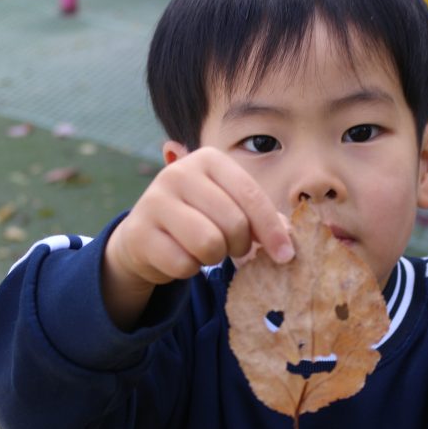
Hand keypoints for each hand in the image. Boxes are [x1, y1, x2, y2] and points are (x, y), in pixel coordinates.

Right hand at [103, 147, 293, 327]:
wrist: (144, 236)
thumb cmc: (199, 219)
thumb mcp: (229, 207)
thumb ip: (260, 218)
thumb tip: (288, 242)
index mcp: (208, 159)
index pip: (251, 195)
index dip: (272, 229)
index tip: (285, 256)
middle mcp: (178, 173)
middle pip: (233, 223)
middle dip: (239, 245)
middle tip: (229, 247)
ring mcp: (154, 200)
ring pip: (208, 244)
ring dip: (213, 257)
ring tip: (204, 249)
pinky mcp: (138, 232)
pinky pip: (183, 264)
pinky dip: (188, 269)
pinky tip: (180, 256)